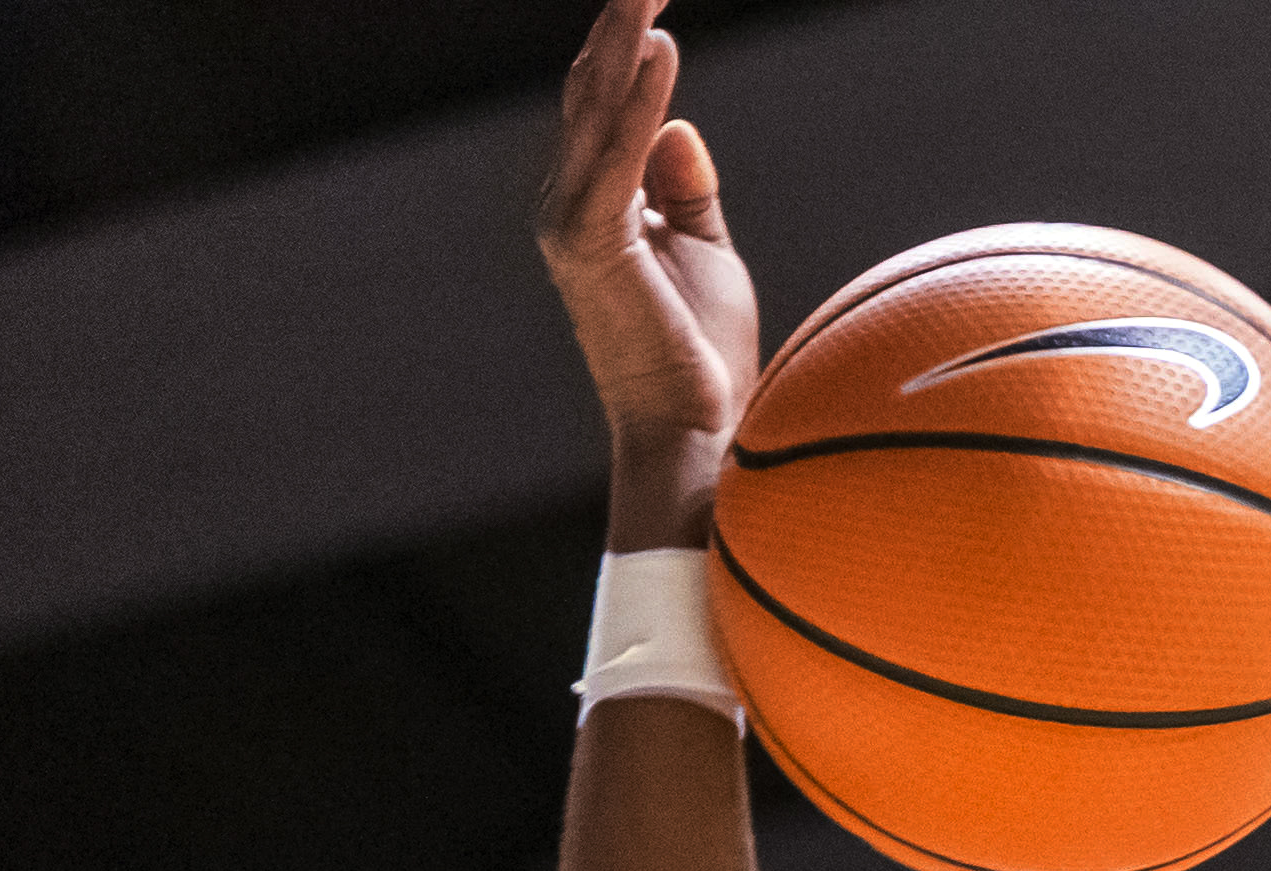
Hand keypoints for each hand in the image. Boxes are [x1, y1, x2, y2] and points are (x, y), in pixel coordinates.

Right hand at [538, 0, 761, 482]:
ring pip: (596, 108)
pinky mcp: (588, 240)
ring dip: (624, 41)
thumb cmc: (703, 355)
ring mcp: (570, 221)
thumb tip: (676, 127)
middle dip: (619, 27)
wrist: (691, 430)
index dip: (627, 48)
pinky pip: (616, 152)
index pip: (603, 108)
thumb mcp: (702, 254)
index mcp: (591, 206)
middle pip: (591, 92)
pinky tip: (663, 48)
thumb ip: (682, 192)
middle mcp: (567, 205)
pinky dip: (639, 98)